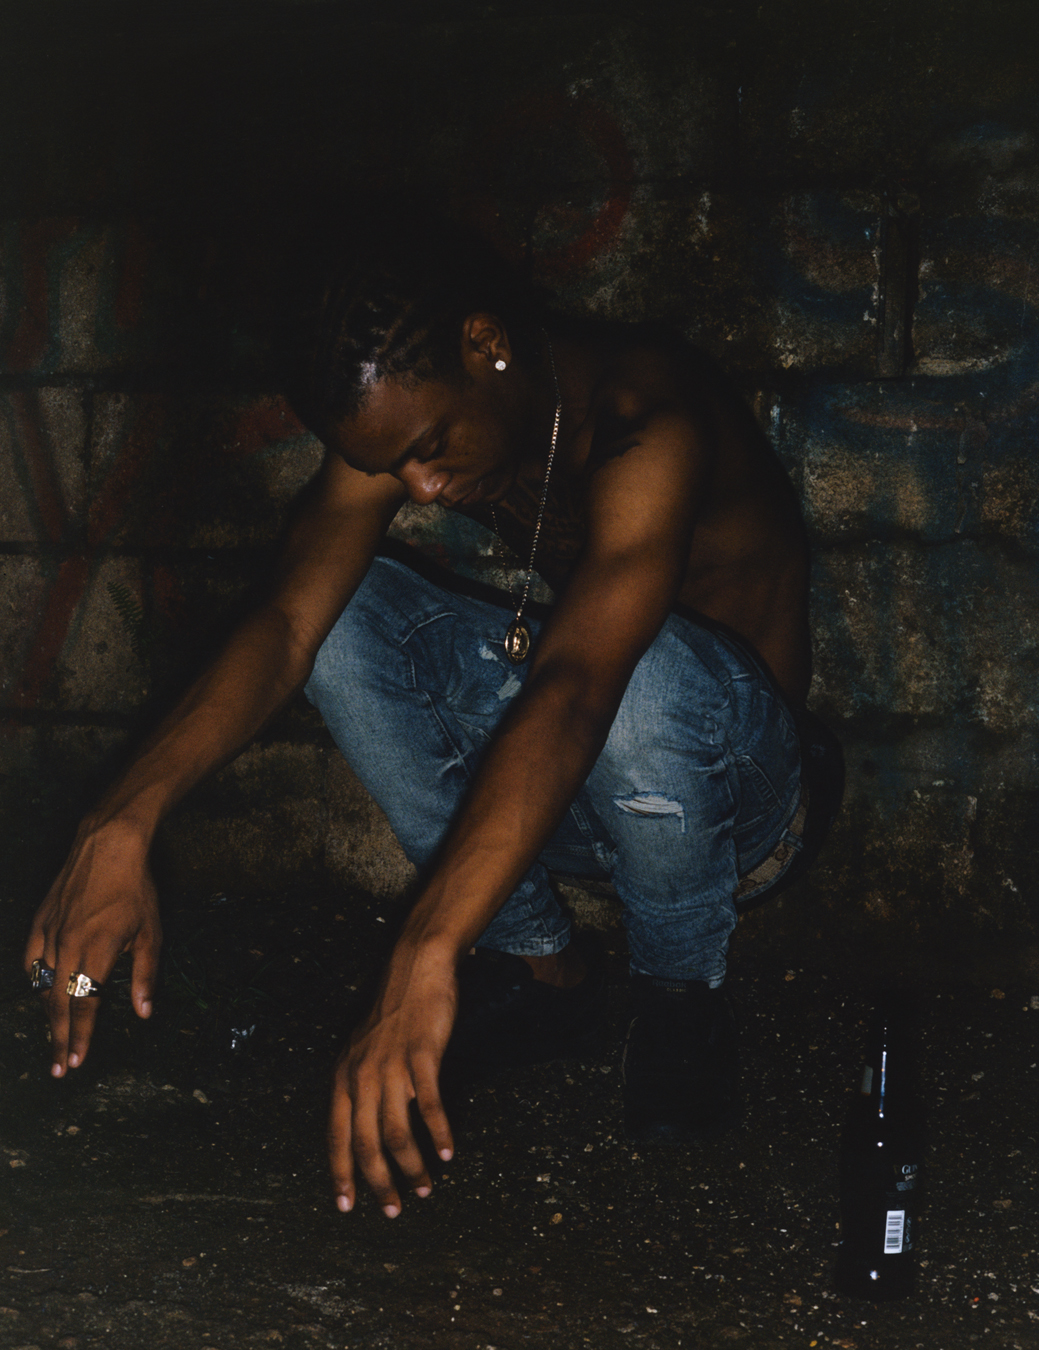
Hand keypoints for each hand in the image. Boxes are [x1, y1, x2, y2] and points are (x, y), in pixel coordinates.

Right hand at [23, 820, 161, 1076]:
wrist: (107, 845)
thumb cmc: (135, 888)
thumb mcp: (151, 932)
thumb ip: (145, 975)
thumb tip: (144, 1013)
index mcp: (96, 951)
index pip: (85, 1005)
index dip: (80, 1036)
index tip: (76, 1062)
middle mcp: (68, 946)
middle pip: (59, 1003)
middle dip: (59, 1038)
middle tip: (59, 1068)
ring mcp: (50, 933)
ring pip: (43, 984)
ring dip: (47, 1015)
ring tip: (54, 1037)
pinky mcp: (40, 921)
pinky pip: (31, 960)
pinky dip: (34, 980)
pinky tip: (41, 992)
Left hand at [328, 942, 456, 1216]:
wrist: (415, 969)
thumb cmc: (393, 1013)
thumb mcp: (363, 1050)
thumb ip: (361, 1086)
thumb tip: (365, 1127)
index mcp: (343, 1076)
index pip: (336, 1136)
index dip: (341, 1173)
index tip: (346, 1206)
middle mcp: (362, 1075)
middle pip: (365, 1142)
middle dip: (379, 1182)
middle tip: (394, 1209)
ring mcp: (392, 1065)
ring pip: (397, 1130)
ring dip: (411, 1166)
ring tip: (425, 1186)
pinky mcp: (422, 1055)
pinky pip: (430, 1104)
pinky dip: (439, 1133)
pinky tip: (448, 1152)